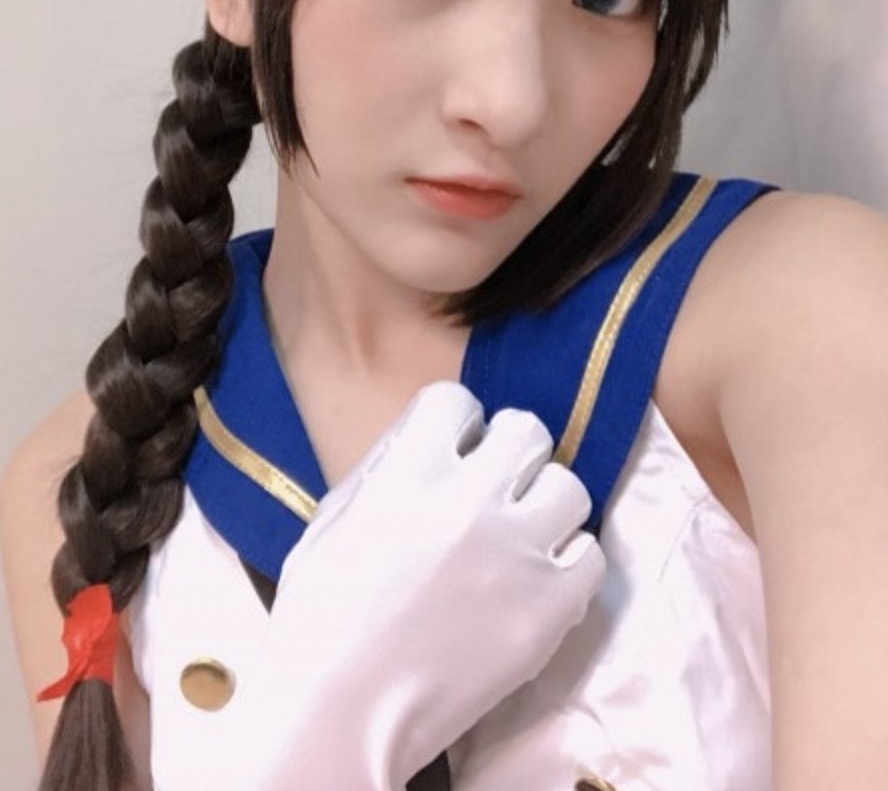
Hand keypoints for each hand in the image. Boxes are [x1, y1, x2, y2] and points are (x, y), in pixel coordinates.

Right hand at [209, 382, 603, 789]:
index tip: (451, 454)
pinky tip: (536, 582)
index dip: (453, 427)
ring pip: (569, 486)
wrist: (341, 714)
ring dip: (543, 506)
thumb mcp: (334, 517)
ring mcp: (517, 551)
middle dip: (509, 454)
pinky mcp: (550, 606)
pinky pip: (590, 555)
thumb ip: (388, 466)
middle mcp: (471, 497)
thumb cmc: (320, 618)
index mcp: (411, 470)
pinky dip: (567, 565)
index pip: (457, 401)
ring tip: (518, 538)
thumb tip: (433, 439)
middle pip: (528, 431)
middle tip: (493, 488)